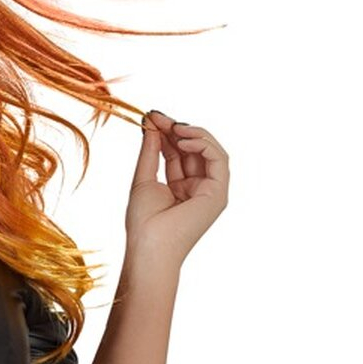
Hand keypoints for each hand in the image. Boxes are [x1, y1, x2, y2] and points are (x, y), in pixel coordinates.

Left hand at [125, 110, 228, 264]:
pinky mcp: (219, 193)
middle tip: (157, 116)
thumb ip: (151, 150)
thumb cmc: (143, 222)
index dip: (166, 133)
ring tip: (172, 126)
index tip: (151, 117)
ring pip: (209, 150)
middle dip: (177, 129)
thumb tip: (151, 123)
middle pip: (193, 149)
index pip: (177, 152)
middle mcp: (198, 188)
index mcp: (180, 187)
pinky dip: (203, 144)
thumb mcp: (144, 178)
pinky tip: (184, 137)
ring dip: (192, 133)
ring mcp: (210, 191)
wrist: (149, 247)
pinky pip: (218, 159)